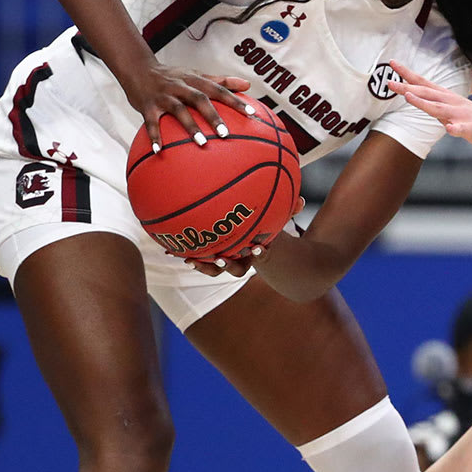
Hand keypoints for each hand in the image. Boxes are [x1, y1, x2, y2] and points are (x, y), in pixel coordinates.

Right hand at [117, 61, 253, 150]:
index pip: (218, 89)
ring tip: (202, 143)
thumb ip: (222, 80)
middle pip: (199, 99)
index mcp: (195, 80)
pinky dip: (155, 136)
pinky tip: (159, 151)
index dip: (235, 101)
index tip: (251, 114)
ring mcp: (164, 96)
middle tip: (226, 134)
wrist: (138, 68)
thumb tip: (248, 85)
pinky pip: (151, 122)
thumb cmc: (173, 76)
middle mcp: (180, 86)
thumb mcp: (197, 75)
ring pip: (178, 110)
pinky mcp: (147, 106)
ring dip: (190, 126)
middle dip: (213, 116)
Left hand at [182, 200, 303, 276]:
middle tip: (220, 258)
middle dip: (226, 265)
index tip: (257, 250)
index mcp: (257, 252)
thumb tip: (303, 200)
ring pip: (213, 270)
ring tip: (190, 260)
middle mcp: (240, 261)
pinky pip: (197, 257)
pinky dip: (184, 253)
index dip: (259, 255)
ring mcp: (224, 261)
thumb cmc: (266, 229)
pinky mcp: (209, 257)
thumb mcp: (277, 220)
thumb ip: (289, 210)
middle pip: (234, 269)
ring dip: (203, 266)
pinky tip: (168, 247)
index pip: (260, 256)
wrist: (256, 247)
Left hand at [385, 61, 471, 149]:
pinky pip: (462, 128)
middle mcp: (451, 103)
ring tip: (409, 97)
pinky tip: (450, 128)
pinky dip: (455, 128)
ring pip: (440, 109)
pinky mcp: (471, 128)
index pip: (423, 83)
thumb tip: (419, 100)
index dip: (407, 74)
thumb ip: (435, 106)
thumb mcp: (451, 110)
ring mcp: (461, 115)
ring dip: (424, 103)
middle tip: (390, 83)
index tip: (392, 64)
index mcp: (445, 97)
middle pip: (426, 93)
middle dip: (407, 88)